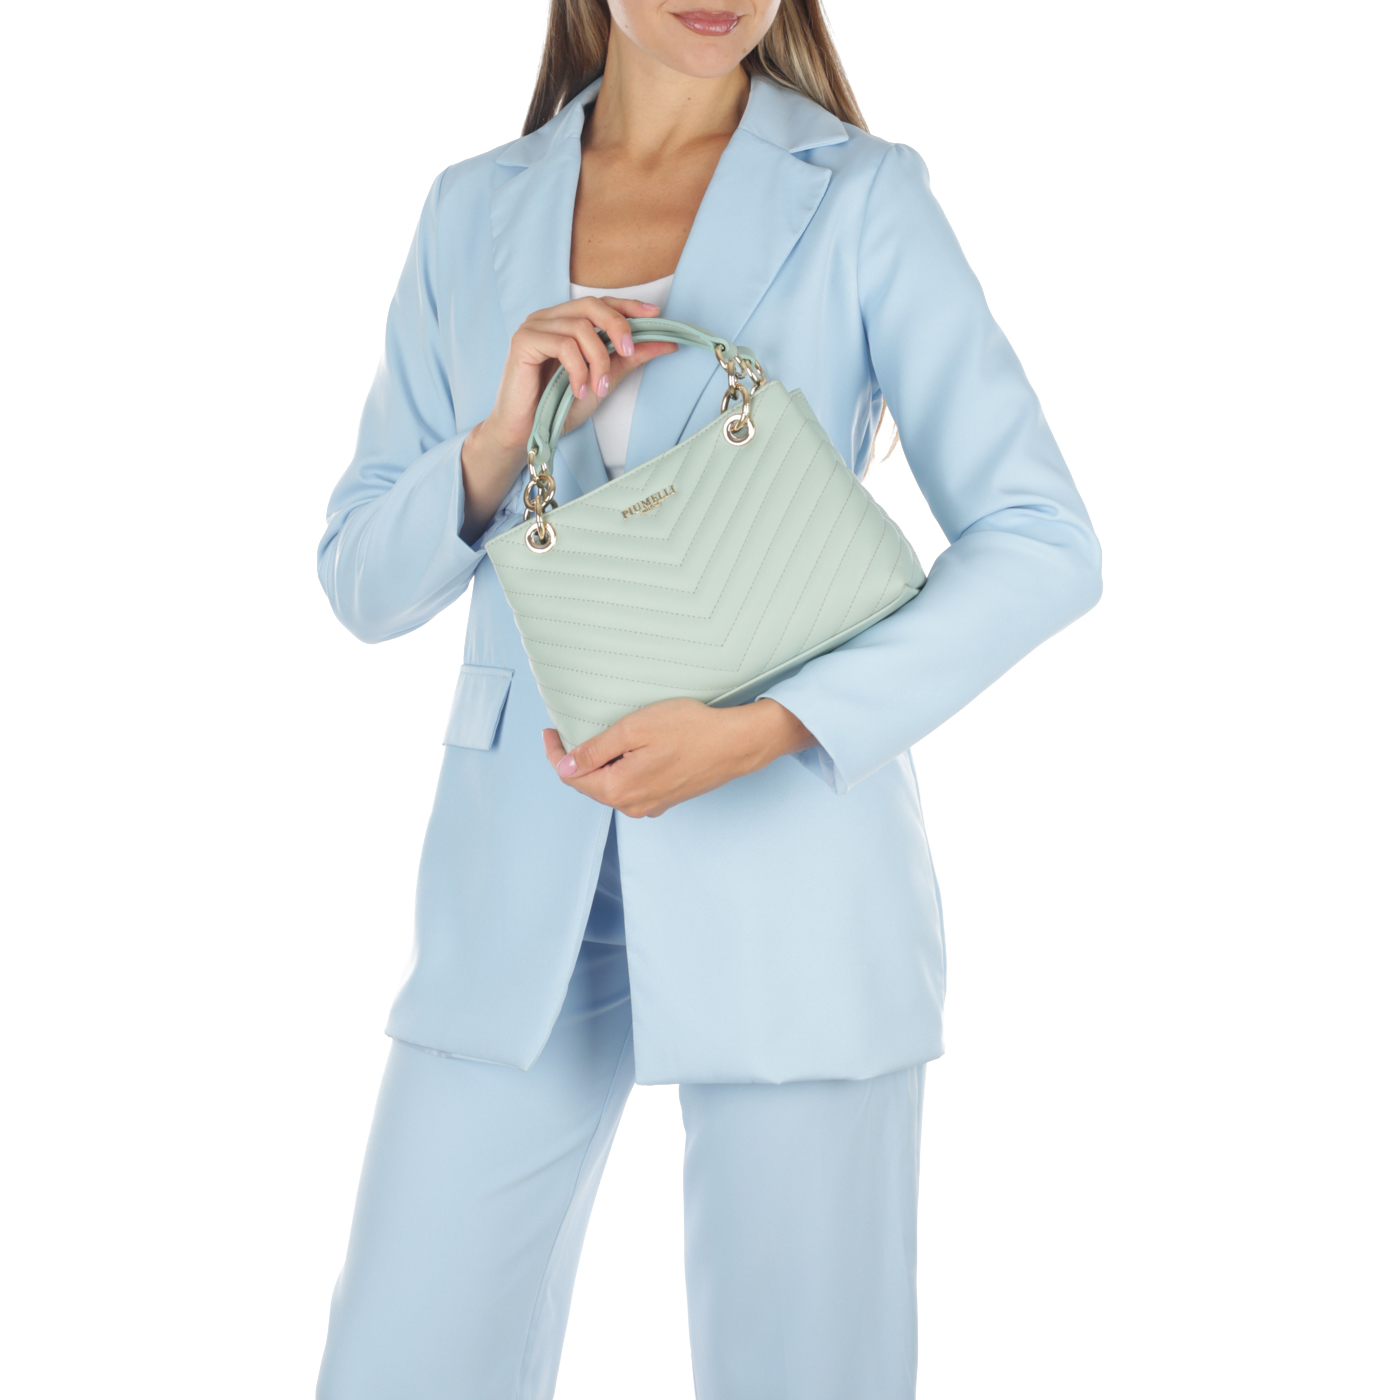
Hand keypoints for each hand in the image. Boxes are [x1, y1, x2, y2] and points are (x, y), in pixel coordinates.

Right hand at [459, 297, 677, 538]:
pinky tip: (578, 390)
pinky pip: (563, 345)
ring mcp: (534, 327)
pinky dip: (578, 370)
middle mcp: (549, 318)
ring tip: (598, 388)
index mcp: (566, 321)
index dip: (628, 306)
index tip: (655, 315)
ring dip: (598, 359)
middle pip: (592, 305)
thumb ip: (629, 359)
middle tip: (629, 352)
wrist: (528, 433)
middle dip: (618, 327)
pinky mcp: (523, 341)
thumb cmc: (560, 405)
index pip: (601, 303)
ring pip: (580, 327)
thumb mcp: (603, 379)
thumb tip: (665, 343)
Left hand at [542, 698, 817, 817]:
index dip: (556, 755)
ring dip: (601, 766)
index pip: (571, 778)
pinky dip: (622, 770)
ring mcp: (651, 804)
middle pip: (590, 784)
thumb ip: (594, 750)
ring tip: (603, 738)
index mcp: (619, 789)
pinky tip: (631, 751)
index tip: (551, 733)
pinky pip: (632, 787)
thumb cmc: (691, 730)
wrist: (736, 743)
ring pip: (612, 786)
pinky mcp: (666, 798)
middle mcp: (633, 804)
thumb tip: (564, 767)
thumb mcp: (634, 730)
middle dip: (577, 761)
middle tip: (572, 731)